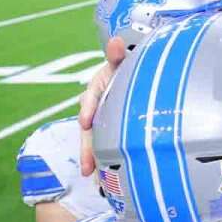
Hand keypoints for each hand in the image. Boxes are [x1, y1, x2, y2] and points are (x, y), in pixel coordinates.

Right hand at [79, 37, 125, 175]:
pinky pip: (105, 146)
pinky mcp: (109, 132)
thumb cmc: (127, 69)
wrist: (135, 77)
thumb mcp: (121, 62)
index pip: (91, 98)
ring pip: (95, 141)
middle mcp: (96, 107)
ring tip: (96, 180)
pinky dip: (105, 162)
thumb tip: (116, 40)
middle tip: (88, 167)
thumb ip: (118, 55)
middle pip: (90, 129)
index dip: (89, 109)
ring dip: (94, 160)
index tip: (87, 122)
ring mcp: (102, 121)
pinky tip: (105, 180)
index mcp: (98, 89)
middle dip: (88, 149)